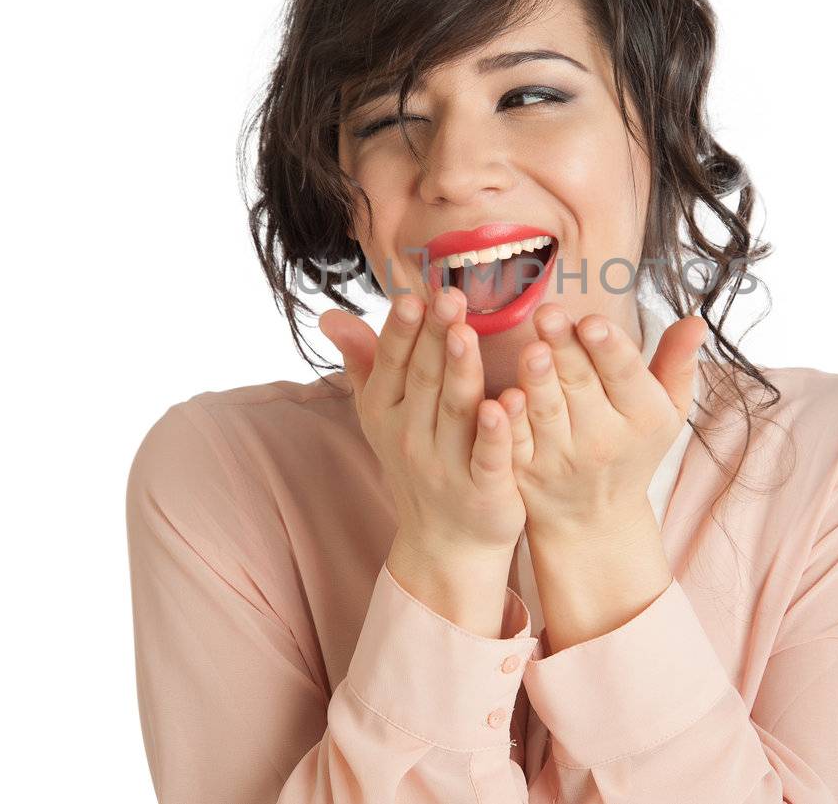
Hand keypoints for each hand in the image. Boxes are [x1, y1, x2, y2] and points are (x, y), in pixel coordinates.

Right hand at [319, 287, 525, 561]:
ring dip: (461, 370)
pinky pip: (488, 456)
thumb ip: (364, 361)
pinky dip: (496, 431)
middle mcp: (410, 436)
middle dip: (435, 337)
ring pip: (455, 411)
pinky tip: (508, 401)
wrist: (446, 541)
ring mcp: (445, 465)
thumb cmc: (418, 459)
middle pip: (425, 379)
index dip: (402, 331)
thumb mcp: (383, 414)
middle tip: (448, 296)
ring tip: (466, 333)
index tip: (411, 295)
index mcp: (386, 411)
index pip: (392, 363)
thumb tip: (329, 314)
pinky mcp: (483, 490)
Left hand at [500, 303, 706, 545]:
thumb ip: (677, 362)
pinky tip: (503, 397)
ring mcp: (561, 458)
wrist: (595, 518)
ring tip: (532, 347)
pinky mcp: (526, 471)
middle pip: (582, 385)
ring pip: (548, 411)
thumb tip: (696, 321)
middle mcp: (602, 440)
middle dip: (566, 348)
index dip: (609, 348)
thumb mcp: (668, 410)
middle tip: (549, 314)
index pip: (625, 376)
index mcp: (642, 418)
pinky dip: (509, 422)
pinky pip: (516, 442)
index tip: (593, 321)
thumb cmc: (633, 447)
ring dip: (538, 379)